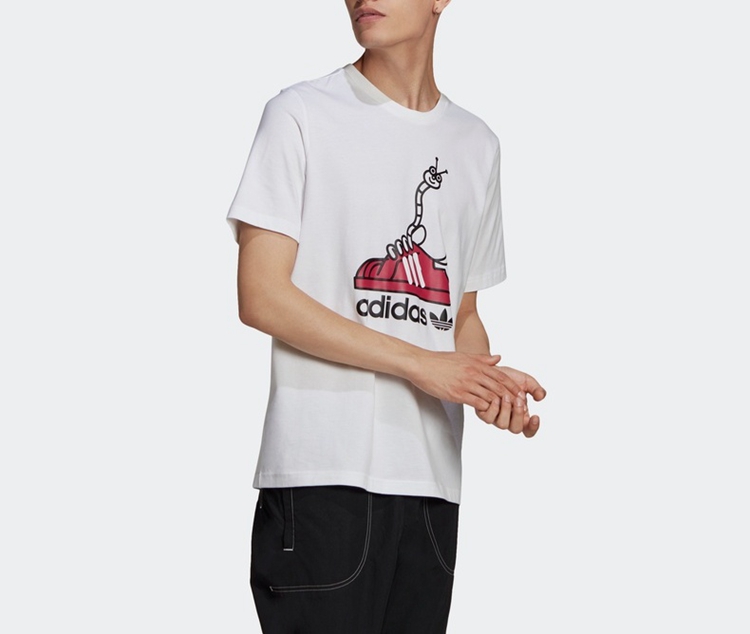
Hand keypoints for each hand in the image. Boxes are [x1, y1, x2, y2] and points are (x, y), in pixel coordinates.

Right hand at [408, 352, 523, 411]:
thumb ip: (482, 359)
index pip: (501, 376)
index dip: (513, 386)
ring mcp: (466, 384)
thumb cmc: (441, 361)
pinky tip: (488, 413)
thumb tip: (498, 358)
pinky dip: (485, 409)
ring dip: (500, 406)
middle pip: (499, 387)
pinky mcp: (457, 394)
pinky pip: (477, 402)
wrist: (421, 365)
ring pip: (490, 396)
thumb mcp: (464, 356)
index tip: (520, 395)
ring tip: (507, 413)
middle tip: (519, 408)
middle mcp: (474, 373)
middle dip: (511, 398)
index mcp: (477, 364)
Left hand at [475, 366, 545, 436]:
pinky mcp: (484, 412)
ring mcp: (496, 417)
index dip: (533, 428)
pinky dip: (493, 409)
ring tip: (506, 396)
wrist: (492, 371)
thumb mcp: (526, 381)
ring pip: (502, 425)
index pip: (528, 430)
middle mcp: (508, 419)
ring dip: (506, 411)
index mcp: (521, 415)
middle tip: (519, 400)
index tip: (536, 416)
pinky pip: (488, 418)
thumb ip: (536, 389)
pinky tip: (496, 399)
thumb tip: (541, 397)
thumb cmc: (510, 378)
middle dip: (519, 415)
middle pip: (516, 429)